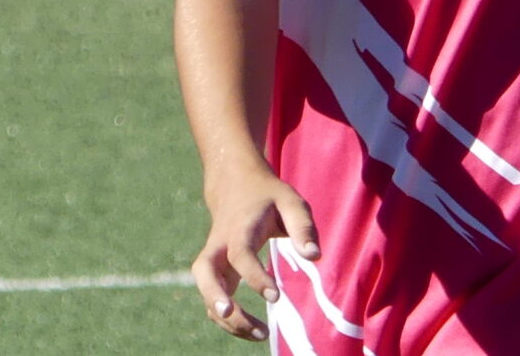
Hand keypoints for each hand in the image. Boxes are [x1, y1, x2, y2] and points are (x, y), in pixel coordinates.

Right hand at [192, 164, 317, 341]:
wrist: (236, 185)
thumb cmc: (269, 197)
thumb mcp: (292, 202)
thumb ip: (303, 228)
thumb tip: (314, 256)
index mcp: (239, 228)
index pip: (241, 255)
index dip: (255, 277)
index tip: (276, 297)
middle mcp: (219, 245)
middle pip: (205, 273)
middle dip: (215, 296)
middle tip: (232, 315)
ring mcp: (213, 259)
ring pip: (205, 290)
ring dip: (225, 316)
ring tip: (260, 334)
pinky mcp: (214, 272)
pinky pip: (211, 298)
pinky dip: (225, 318)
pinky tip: (250, 330)